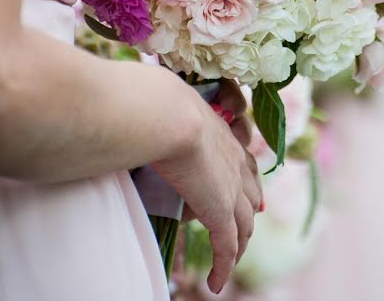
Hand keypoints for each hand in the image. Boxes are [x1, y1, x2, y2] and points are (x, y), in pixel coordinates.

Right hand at [151, 89, 261, 293]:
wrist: (167, 114)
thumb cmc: (154, 102)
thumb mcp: (161, 107)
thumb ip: (155, 115)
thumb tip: (132, 116)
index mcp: (223, 135)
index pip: (242, 161)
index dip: (244, 178)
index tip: (243, 190)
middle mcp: (234, 161)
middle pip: (251, 194)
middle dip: (248, 211)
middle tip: (241, 229)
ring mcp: (232, 188)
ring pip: (244, 224)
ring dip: (237, 245)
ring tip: (227, 262)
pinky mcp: (221, 212)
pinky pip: (227, 247)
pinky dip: (224, 266)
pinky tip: (215, 284)